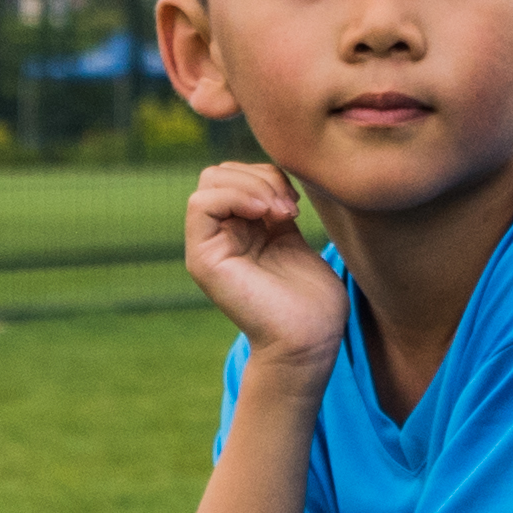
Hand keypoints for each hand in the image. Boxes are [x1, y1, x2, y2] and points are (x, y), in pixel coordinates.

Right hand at [177, 158, 344, 361]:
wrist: (309, 340)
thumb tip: (271, 175)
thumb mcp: (292, 238)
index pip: (236, 175)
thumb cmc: (311, 299)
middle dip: (259, 176)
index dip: (267, 175)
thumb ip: (275, 207)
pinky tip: (265, 212)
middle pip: (219, 172)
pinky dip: (235, 195)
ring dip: (252, 185)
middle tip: (289, 208)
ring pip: (209, 181)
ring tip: (282, 212)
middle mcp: (219, 236)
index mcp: (240, 230)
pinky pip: (201, 204)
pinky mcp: (202, 259)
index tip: (296, 204)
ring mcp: (207, 247)